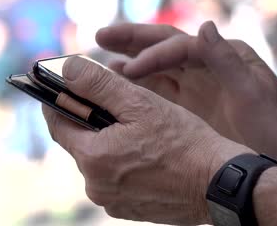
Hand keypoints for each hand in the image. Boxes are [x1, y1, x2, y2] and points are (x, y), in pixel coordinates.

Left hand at [42, 56, 251, 224]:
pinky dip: (122, 161)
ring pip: (98, 159)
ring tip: (137, 129)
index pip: (57, 122)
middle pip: (79, 141)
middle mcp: (95, 185)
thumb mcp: (140, 103)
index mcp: (92, 158)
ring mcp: (111, 201)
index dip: (58, 100)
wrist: (219, 184)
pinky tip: (146, 152)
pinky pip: (114, 178)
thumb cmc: (184, 141)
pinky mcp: (128, 209)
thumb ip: (98, 84)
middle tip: (114, 103)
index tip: (63, 85)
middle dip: (90, 119)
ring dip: (108, 141)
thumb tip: (67, 68)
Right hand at [96, 21, 276, 167]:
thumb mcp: (253, 92)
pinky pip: (158, 91)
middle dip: (131, 39)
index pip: (179, 46)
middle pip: (162, 45)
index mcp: (222, 55)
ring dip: (129, 61)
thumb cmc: (276, 123)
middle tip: (102, 34)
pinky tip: (120, 85)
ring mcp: (196, 85)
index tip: (127, 69)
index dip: (152, 54)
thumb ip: (227, 60)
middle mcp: (205, 65)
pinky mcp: (189, 105)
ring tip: (103, 58)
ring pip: (156, 67)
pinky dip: (138, 86)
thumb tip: (205, 26)